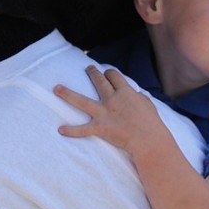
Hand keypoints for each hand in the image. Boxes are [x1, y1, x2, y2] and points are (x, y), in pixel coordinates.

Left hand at [54, 66, 169, 158]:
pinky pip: (83, 130)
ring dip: (68, 94)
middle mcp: (112, 99)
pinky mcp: (100, 128)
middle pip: (99, 82)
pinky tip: (60, 129)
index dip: (110, 73)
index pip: (114, 76)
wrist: (149, 139)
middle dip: (92, 73)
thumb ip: (139, 97)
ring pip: (82, 101)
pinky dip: (72, 131)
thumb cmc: (151, 123)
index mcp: (125, 92)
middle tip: (87, 68)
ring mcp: (104, 113)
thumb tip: (137, 94)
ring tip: (56, 88)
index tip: (107, 72)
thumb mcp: (147, 104)